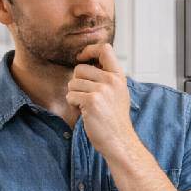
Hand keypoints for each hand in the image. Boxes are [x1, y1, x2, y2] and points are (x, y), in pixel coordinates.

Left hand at [66, 43, 137, 159]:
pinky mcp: (91, 101)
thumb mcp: (118, 93)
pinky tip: (84, 113)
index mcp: (119, 76)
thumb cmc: (115, 120)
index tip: (82, 57)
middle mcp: (111, 80)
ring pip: (72, 83)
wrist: (119, 141)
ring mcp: (102, 90)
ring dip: (74, 96)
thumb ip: (107, 78)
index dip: (89, 50)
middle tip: (86, 97)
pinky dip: (73, 105)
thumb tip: (85, 64)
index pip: (105, 49)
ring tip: (87, 107)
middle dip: (77, 83)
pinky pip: (71, 96)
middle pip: (80, 68)